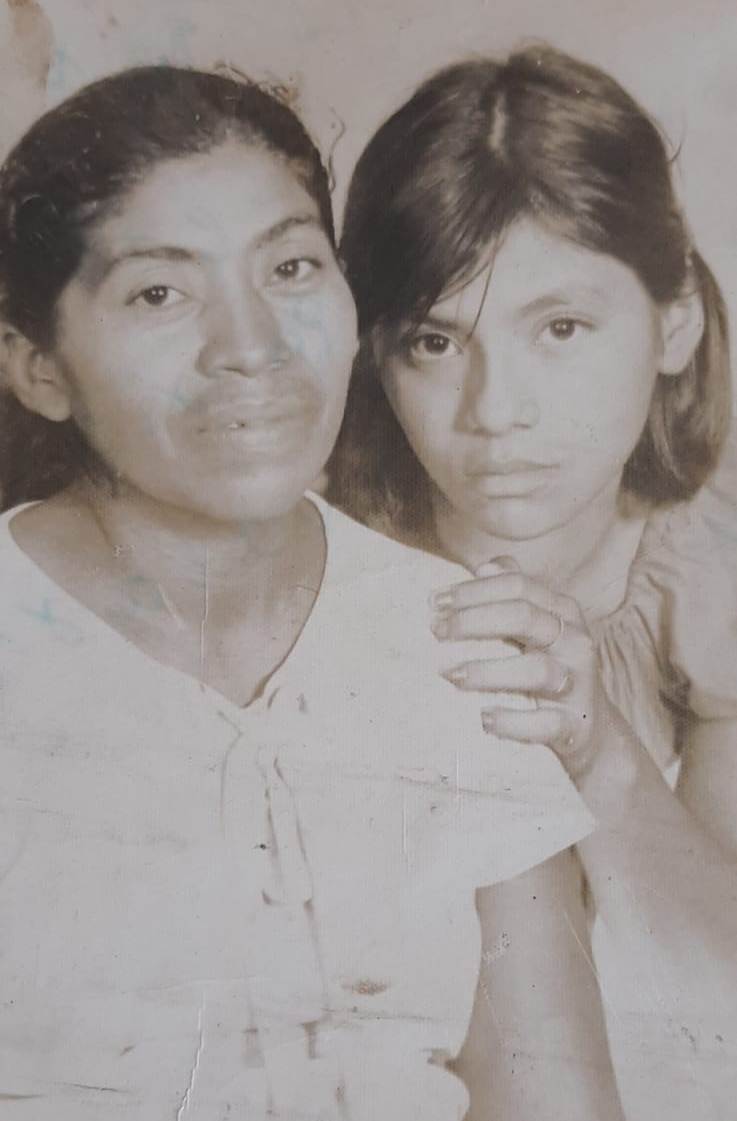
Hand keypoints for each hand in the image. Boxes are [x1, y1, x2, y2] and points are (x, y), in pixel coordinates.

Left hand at [431, 557, 611, 781]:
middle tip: (436, 632)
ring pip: (537, 670)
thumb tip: (484, 566)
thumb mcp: (537, 626)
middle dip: (474, 621)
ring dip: (489, 672)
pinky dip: (513, 722)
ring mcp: (577, 683)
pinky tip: (484, 719)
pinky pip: (546, 724)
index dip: (474, 591)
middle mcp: (573, 641)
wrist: (590, 727)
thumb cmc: (551, 666)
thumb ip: (513, 594)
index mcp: (561, 611)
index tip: (434, 603)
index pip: (517, 586)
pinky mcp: (575, 725)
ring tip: (452, 675)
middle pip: (525, 617)